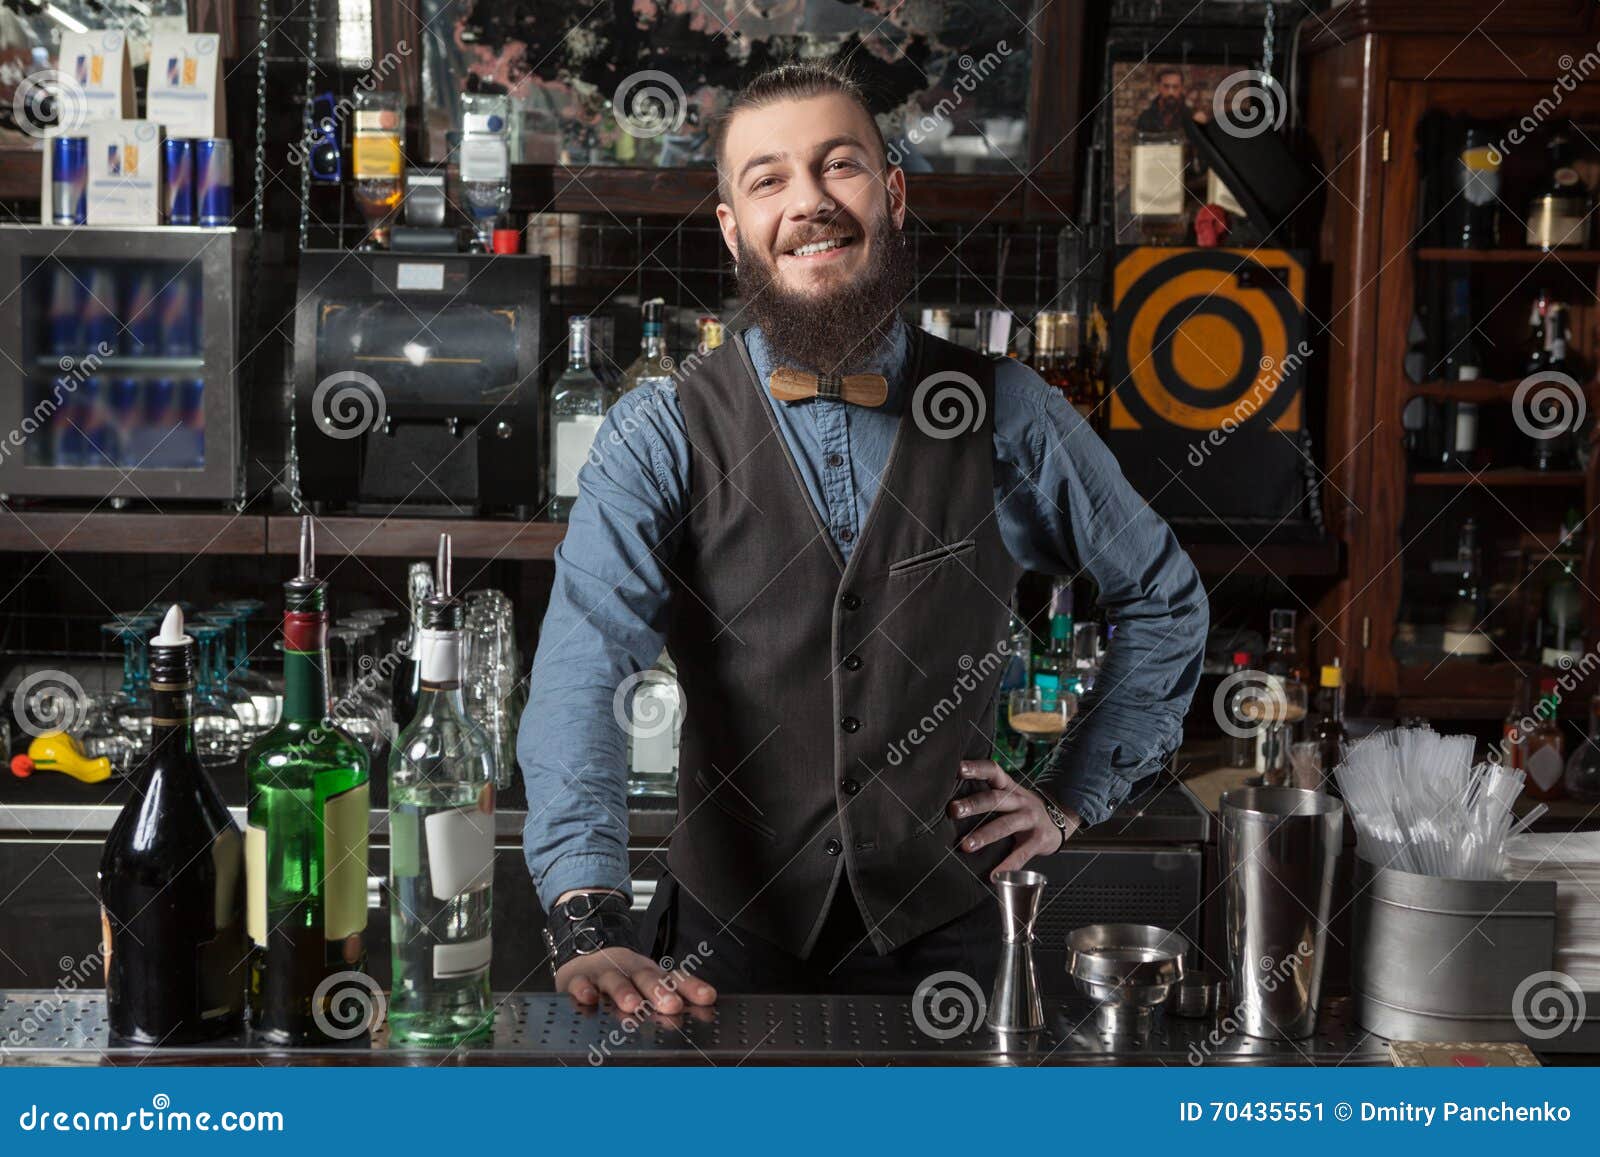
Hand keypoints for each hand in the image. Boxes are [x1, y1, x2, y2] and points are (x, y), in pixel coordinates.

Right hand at [554, 946, 717, 1014]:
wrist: (584, 952)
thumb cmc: (622, 976)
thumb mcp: (647, 984)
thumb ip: (672, 996)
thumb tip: (704, 1010)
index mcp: (651, 974)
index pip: (675, 978)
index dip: (692, 987)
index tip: (707, 997)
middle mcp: (630, 971)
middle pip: (647, 978)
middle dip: (660, 991)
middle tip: (671, 1005)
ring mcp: (603, 974)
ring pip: (615, 981)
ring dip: (624, 992)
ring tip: (633, 1006)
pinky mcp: (578, 979)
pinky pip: (580, 984)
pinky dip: (584, 990)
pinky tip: (589, 998)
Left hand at [949, 759, 1081, 877]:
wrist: (1060, 822)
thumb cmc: (1024, 809)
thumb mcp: (1010, 795)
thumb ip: (989, 795)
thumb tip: (951, 801)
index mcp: (1010, 787)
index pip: (993, 771)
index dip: (977, 768)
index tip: (959, 768)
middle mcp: (1020, 800)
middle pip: (996, 799)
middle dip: (974, 804)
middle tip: (953, 810)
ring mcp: (1030, 819)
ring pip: (1006, 825)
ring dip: (985, 835)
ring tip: (966, 845)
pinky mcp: (1038, 840)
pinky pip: (1021, 853)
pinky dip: (1007, 865)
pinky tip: (994, 875)